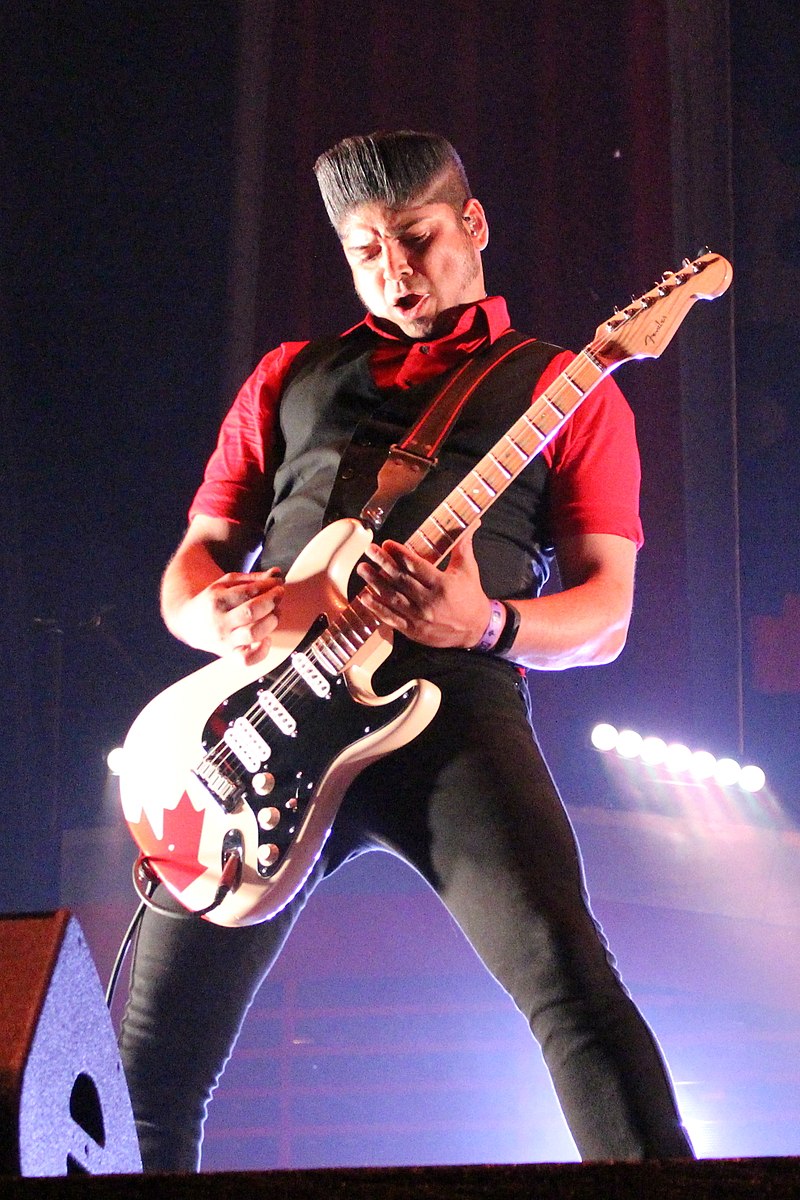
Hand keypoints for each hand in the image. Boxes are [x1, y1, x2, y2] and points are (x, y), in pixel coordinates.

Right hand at [188, 567, 283, 663]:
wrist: (190, 622)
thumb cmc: (214, 600)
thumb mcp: (228, 583)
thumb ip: (253, 579)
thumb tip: (277, 574)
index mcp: (217, 600)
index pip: (248, 592)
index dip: (268, 586)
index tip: (277, 583)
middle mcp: (220, 622)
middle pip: (251, 612)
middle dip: (271, 601)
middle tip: (278, 595)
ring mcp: (225, 640)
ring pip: (253, 634)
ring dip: (271, 621)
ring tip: (274, 614)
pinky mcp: (229, 654)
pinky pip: (247, 659)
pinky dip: (262, 652)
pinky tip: (267, 639)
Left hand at [355, 525, 490, 649]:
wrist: (475, 630)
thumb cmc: (471, 596)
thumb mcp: (468, 569)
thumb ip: (462, 545)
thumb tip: (471, 522)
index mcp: (442, 584)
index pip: (416, 566)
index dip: (400, 554)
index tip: (387, 544)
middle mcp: (429, 602)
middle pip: (401, 580)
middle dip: (383, 563)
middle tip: (370, 551)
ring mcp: (419, 618)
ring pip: (392, 597)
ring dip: (375, 582)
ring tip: (363, 569)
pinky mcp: (413, 630)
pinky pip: (391, 618)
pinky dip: (377, 608)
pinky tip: (365, 597)